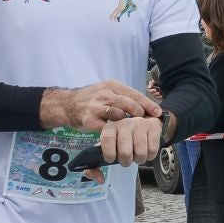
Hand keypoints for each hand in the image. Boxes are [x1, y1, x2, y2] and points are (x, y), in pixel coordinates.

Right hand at [41, 80, 160, 131]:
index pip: (133, 93)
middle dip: (140, 114)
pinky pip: (106, 128)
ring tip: (134, 130)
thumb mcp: (106, 90)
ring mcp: (96, 107)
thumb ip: (122, 96)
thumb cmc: (90, 98)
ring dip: (128, 124)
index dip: (147, 104)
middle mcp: (104, 94)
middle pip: (128, 104)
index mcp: (111, 85)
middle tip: (147, 123)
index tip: (157, 112)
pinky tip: (120, 136)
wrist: (66, 104)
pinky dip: (115, 133)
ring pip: (118, 115)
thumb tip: (143, 106)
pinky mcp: (89, 120)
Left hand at [100, 116, 163, 166]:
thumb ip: (100, 159)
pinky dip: (149, 156)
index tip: (110, 159)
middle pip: (125, 151)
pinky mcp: (153, 128)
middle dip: (125, 161)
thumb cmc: (123, 135)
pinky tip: (146, 152)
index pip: (107, 139)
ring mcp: (140, 125)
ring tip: (137, 157)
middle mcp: (125, 123)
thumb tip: (99, 177)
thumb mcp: (110, 142)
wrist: (144, 118)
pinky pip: (152, 150)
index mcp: (111, 127)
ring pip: (140, 152)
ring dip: (139, 160)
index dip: (109, 153)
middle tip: (126, 161)